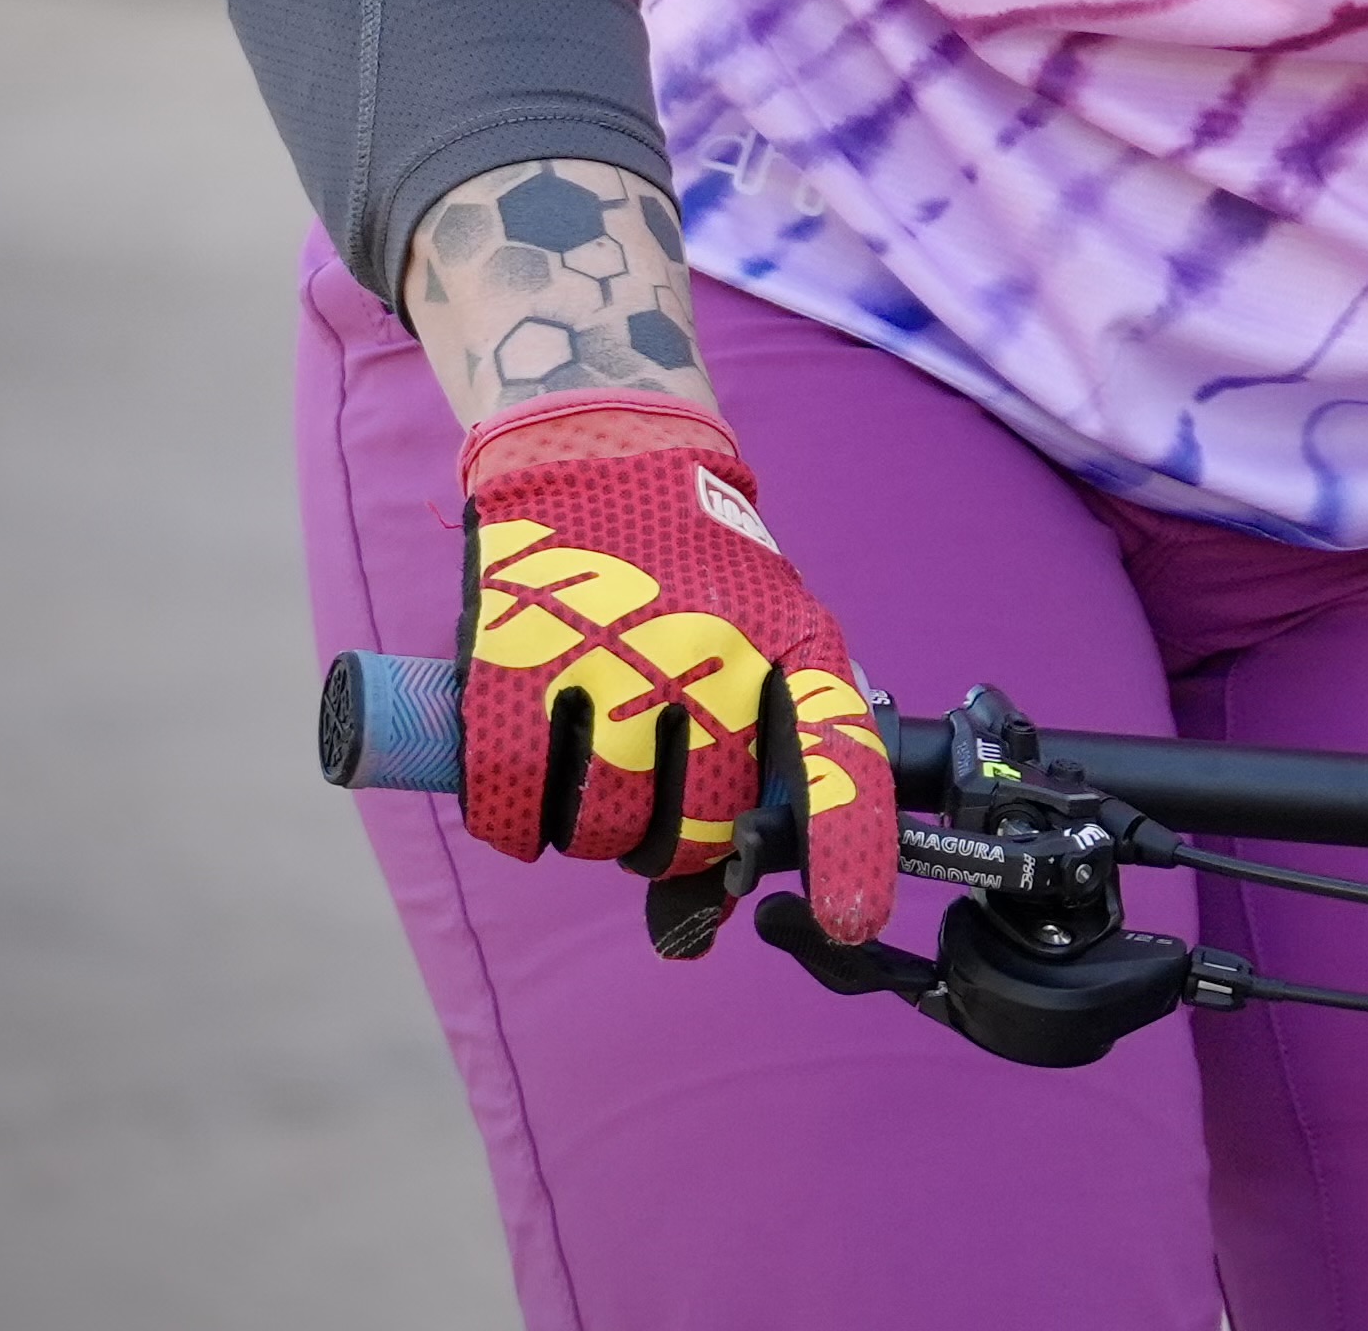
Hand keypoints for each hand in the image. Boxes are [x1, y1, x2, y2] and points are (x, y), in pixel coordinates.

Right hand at [457, 397, 900, 945]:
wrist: (599, 448)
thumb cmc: (691, 566)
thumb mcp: (765, 625)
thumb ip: (761, 746)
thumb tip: (703, 912)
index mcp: (791, 640)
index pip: (841, 754)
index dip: (850, 847)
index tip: (851, 919)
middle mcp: (713, 651)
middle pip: (701, 827)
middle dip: (673, 847)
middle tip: (652, 802)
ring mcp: (614, 657)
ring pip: (606, 828)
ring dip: (593, 833)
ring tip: (591, 773)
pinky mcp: (518, 665)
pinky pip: (517, 806)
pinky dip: (517, 826)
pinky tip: (526, 791)